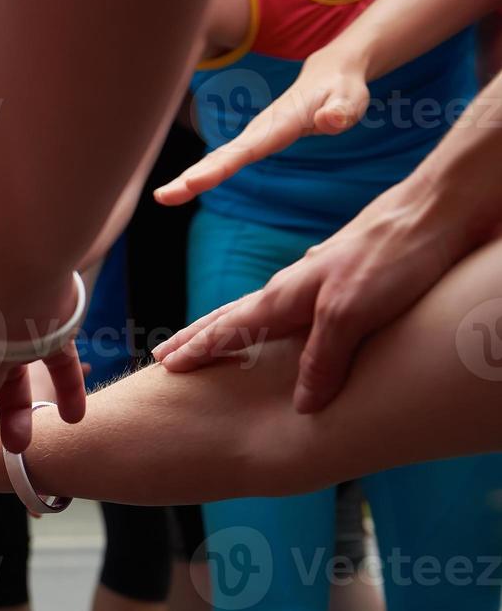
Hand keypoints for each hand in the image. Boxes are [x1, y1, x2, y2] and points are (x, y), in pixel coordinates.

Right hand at [154, 168, 487, 411]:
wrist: (445, 205)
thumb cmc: (395, 254)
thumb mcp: (351, 313)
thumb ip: (323, 358)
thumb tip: (302, 405)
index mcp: (286, 295)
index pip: (227, 328)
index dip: (197, 349)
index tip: (165, 366)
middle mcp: (297, 286)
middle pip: (233, 315)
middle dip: (198, 337)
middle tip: (165, 355)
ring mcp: (324, 278)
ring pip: (264, 308)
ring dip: (234, 326)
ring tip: (215, 338)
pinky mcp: (354, 275)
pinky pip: (302, 304)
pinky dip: (281, 316)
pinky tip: (293, 314)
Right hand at [155, 46, 369, 205]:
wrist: (330, 73)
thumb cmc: (343, 88)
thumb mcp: (351, 98)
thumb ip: (342, 110)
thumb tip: (330, 121)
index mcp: (277, 125)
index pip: (244, 151)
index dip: (218, 169)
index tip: (192, 184)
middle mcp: (258, 131)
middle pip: (220, 158)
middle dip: (191, 177)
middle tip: (162, 197)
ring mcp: (252, 137)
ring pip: (216, 159)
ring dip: (189, 178)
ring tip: (163, 197)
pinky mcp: (251, 143)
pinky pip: (222, 161)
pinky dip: (200, 174)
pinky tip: (183, 188)